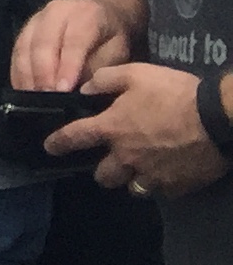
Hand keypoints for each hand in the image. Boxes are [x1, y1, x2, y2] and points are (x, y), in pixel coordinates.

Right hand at [11, 0, 131, 91]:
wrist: (102, 8)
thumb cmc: (111, 35)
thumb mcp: (117, 51)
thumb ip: (98, 67)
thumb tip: (78, 90)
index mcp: (85, 15)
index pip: (73, 41)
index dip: (67, 67)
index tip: (64, 90)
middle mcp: (56, 11)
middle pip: (43, 43)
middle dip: (43, 73)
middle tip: (46, 98)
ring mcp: (36, 18)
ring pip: (24, 46)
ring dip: (26, 75)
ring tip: (32, 98)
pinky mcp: (25, 28)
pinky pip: (16, 51)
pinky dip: (18, 72)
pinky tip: (23, 90)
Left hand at [47, 63, 230, 198]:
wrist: (218, 118)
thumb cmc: (176, 93)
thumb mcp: (137, 73)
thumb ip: (106, 80)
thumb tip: (86, 88)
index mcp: (113, 128)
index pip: (74, 138)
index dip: (58, 143)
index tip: (49, 148)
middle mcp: (127, 156)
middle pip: (102, 175)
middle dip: (101, 170)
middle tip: (110, 159)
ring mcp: (151, 175)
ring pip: (130, 187)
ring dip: (129, 179)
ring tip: (137, 168)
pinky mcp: (175, 186)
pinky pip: (159, 191)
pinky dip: (158, 184)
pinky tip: (164, 172)